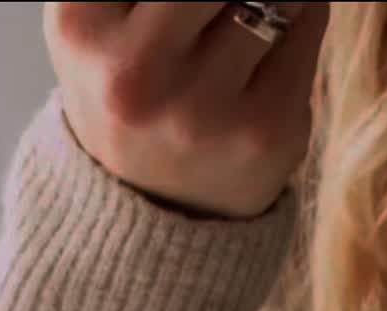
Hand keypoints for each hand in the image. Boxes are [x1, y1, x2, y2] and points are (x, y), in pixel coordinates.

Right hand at [44, 1, 328, 218]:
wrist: (156, 214)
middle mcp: (134, 75)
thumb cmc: (133, 90)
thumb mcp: (100, 16)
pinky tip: (280, 29)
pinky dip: (304, 9)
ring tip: (257, 6)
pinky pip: (307, 23)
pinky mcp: (265, 131)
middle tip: (227, 3)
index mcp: (80, 26)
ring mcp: (202, 110)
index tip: (193, 1)